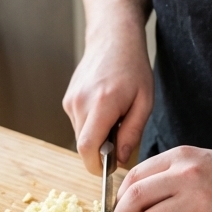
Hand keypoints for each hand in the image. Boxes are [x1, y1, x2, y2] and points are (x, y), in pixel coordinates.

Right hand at [63, 15, 153, 175]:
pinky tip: (106, 108)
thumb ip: (132, 133)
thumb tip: (120, 161)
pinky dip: (91, 124)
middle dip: (101, 152)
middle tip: (121, 137)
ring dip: (97, 136)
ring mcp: (70, 100)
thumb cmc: (134, 68)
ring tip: (115, 117)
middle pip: (84, 145)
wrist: (113, 40)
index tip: (109, 171)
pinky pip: (78, 123)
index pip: (88, 148)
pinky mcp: (67, 99)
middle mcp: (80, 103)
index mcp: (102, 104)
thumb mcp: (144, 102)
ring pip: (80, 135)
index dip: (96, 166)